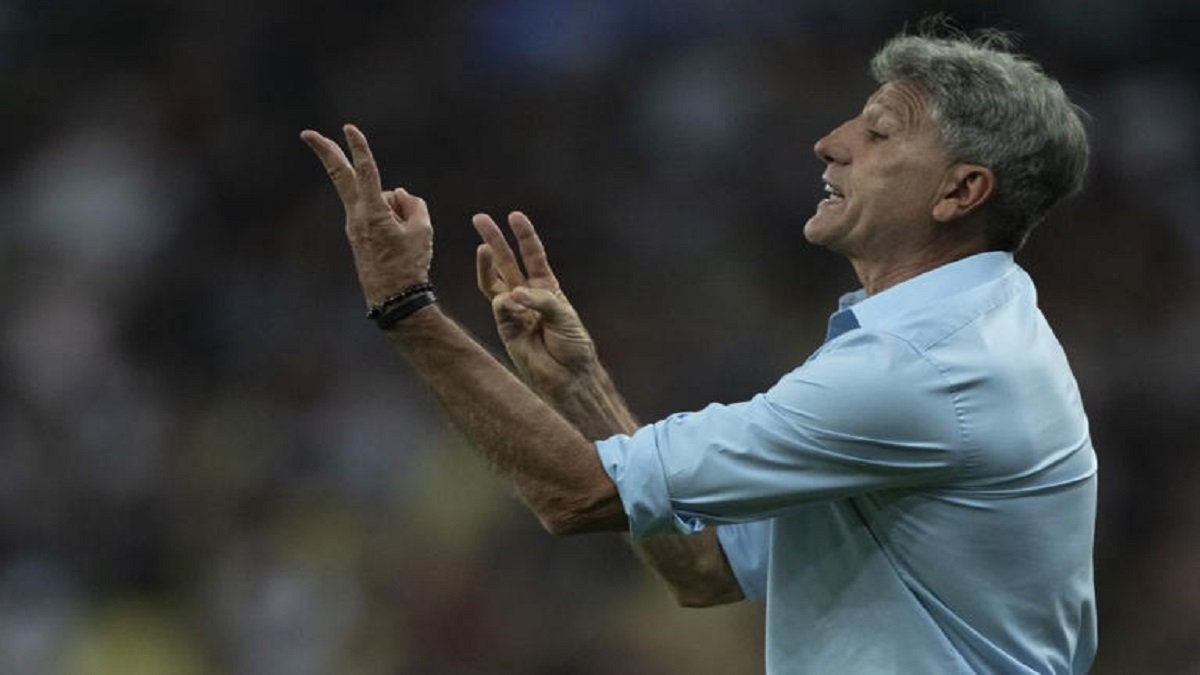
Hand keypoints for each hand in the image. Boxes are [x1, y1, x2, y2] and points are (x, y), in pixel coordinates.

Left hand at [300, 124, 432, 306]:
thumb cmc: (410, 265)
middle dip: (326, 152)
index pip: (366, 172)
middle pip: (341, 176)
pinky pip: (377, 214)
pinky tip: (401, 238)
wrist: (394, 299)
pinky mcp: (358, 234)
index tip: (349, 128)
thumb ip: (413, 204)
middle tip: (307, 134)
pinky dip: (392, 217)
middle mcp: (357, 216)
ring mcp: (354, 225)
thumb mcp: (423, 231)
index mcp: (372, 212)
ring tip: (407, 240)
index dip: (359, 148)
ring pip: (377, 199)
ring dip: (396, 209)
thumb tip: (400, 195)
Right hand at [473, 211, 595, 393]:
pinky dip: (505, 302)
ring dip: (487, 263)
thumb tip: (512, 294)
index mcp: (546, 287)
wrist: (567, 376)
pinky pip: (499, 307)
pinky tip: (513, 303)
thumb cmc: (572, 345)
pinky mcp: (505, 328)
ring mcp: (514, 310)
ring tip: (482, 246)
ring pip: (494, 281)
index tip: (515, 216)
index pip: (532, 255)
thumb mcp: (564, 316)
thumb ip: (540, 300)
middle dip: (494, 239)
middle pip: (507, 262)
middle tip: (479, 219)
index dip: (524, 235)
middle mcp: (527, 295)